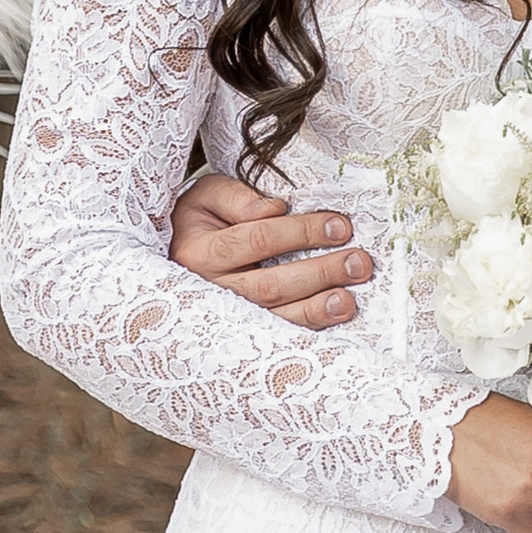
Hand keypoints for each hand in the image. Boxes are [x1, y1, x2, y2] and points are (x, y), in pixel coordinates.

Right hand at [167, 172, 371, 330]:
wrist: (173, 258)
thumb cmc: (198, 222)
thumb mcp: (205, 196)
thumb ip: (237, 197)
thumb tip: (274, 209)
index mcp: (199, 251)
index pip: (258, 239)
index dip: (301, 233)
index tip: (340, 225)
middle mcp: (209, 290)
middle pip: (271, 285)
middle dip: (319, 273)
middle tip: (358, 261)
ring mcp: (223, 319)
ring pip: (274, 317)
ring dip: (317, 309)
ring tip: (349, 299)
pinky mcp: (240, 334)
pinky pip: (276, 336)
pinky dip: (307, 329)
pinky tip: (332, 320)